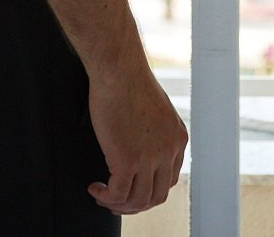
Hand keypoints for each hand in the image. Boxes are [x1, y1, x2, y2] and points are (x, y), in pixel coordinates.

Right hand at [86, 63, 187, 213]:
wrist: (119, 69)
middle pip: (156, 196)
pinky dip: (105, 196)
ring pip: (138, 200)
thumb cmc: (128, 79)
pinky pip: (118, 194)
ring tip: (102, 196)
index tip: (131, 187)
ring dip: (118, 204)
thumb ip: (153, 129)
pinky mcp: (128, 160)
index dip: (148, 189)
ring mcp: (150, 158)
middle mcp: (169, 151)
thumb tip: (138, 143)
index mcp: (177, 138)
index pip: (169, 179)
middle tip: (116, 200)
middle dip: (135, 203)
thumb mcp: (154, 108)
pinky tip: (95, 188)